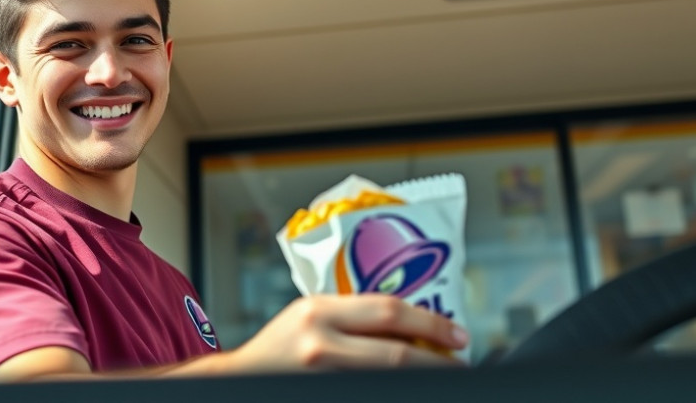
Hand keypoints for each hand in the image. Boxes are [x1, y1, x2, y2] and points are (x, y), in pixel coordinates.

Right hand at [224, 294, 467, 372]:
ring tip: (438, 375)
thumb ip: (352, 315)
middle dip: (437, 360)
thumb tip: (410, 323)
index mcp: (319, 310)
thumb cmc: (279, 344)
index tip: (457, 333)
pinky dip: (394, 388)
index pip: (388, 311)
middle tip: (460, 362)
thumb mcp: (311, 314)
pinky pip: (369, 390)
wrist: (242, 377)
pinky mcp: (322, 391)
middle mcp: (320, 342)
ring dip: (420, 378)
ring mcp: (321, 373)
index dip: (431, 323)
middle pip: (396, 353)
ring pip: (388, 379)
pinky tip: (405, 386)